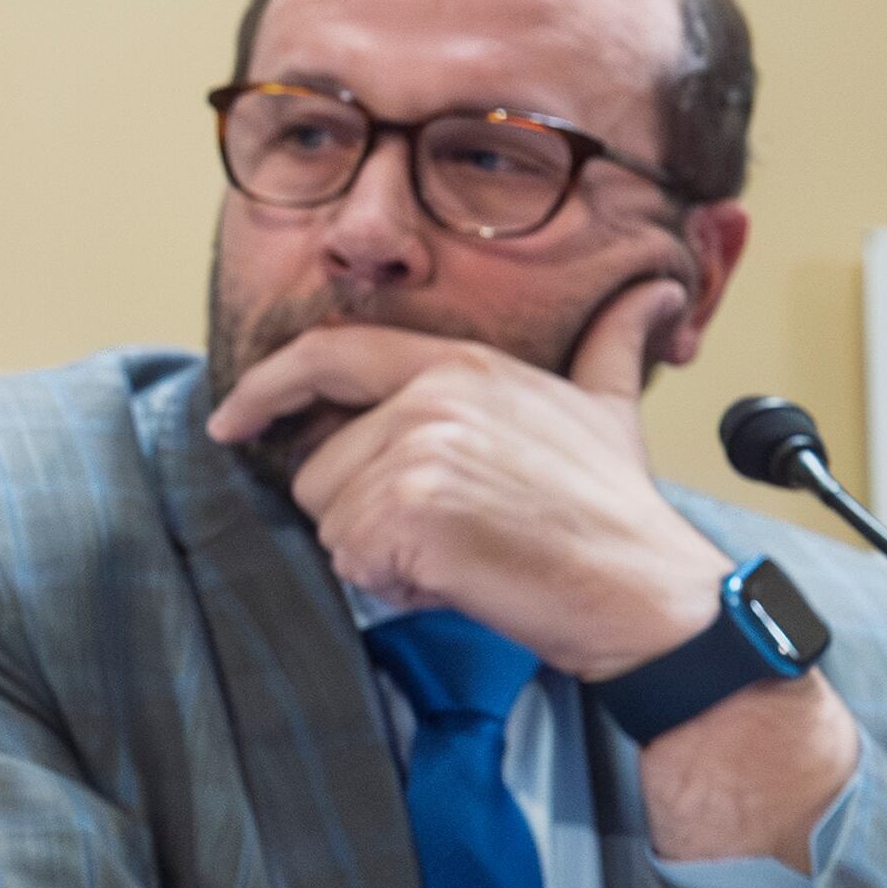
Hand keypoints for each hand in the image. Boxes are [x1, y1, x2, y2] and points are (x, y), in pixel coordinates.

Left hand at [202, 290, 725, 679]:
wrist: (643, 591)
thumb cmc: (616, 509)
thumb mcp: (607, 407)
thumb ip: (610, 344)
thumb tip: (655, 296)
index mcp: (459, 364)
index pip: (327, 356)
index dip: (265, 388)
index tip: (230, 420)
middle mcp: (430, 397)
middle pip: (319, 467)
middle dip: (364, 513)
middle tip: (452, 528)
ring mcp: (416, 453)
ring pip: (330, 520)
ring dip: (380, 552)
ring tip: (462, 549)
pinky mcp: (407, 514)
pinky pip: (350, 561)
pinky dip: (393, 583)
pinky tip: (457, 576)